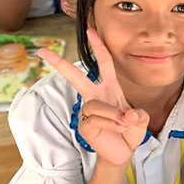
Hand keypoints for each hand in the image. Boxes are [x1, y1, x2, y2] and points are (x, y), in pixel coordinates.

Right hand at [38, 29, 149, 166]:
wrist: (123, 152)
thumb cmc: (129, 131)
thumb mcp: (140, 119)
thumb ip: (138, 114)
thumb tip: (125, 115)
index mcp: (110, 88)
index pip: (104, 63)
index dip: (99, 47)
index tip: (91, 31)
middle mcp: (96, 96)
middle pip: (76, 76)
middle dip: (59, 64)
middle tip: (43, 52)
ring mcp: (88, 110)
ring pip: (96, 105)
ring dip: (114, 115)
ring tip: (124, 124)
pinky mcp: (84, 124)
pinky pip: (96, 119)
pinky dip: (111, 124)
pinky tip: (117, 129)